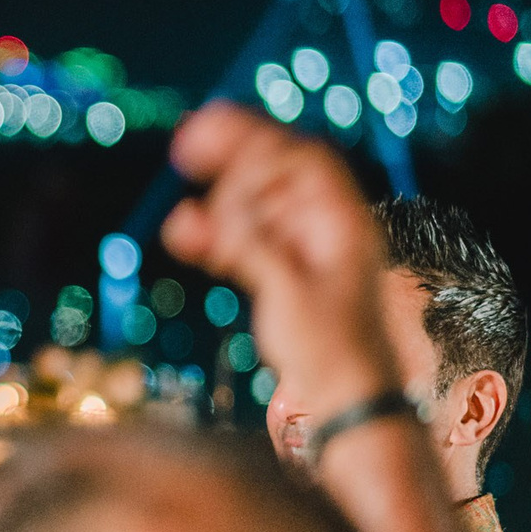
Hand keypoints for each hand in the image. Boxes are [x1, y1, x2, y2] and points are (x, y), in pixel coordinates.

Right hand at [161, 103, 401, 418]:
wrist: (347, 402)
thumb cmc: (332, 350)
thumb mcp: (288, 292)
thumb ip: (253, 245)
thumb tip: (213, 210)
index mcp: (342, 224)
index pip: (302, 160)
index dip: (255, 137)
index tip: (207, 128)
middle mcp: (325, 230)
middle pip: (278, 175)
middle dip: (233, 159)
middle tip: (187, 146)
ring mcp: (304, 253)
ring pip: (258, 207)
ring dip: (219, 200)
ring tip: (184, 203)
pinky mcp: (284, 278)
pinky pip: (246, 241)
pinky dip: (216, 233)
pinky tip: (183, 231)